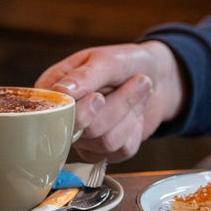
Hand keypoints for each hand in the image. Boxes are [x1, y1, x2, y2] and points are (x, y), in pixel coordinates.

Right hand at [35, 41, 185, 163]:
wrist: (157, 75)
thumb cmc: (127, 62)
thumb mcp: (108, 59)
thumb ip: (86, 75)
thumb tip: (62, 91)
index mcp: (54, 90)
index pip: (53, 113)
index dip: (78, 111)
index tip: (99, 96)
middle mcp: (64, 117)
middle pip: (83, 130)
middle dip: (117, 106)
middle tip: (137, 80)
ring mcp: (83, 138)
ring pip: (105, 142)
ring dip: (130, 113)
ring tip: (141, 86)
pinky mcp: (103, 151)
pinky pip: (120, 151)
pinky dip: (135, 129)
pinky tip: (136, 110)